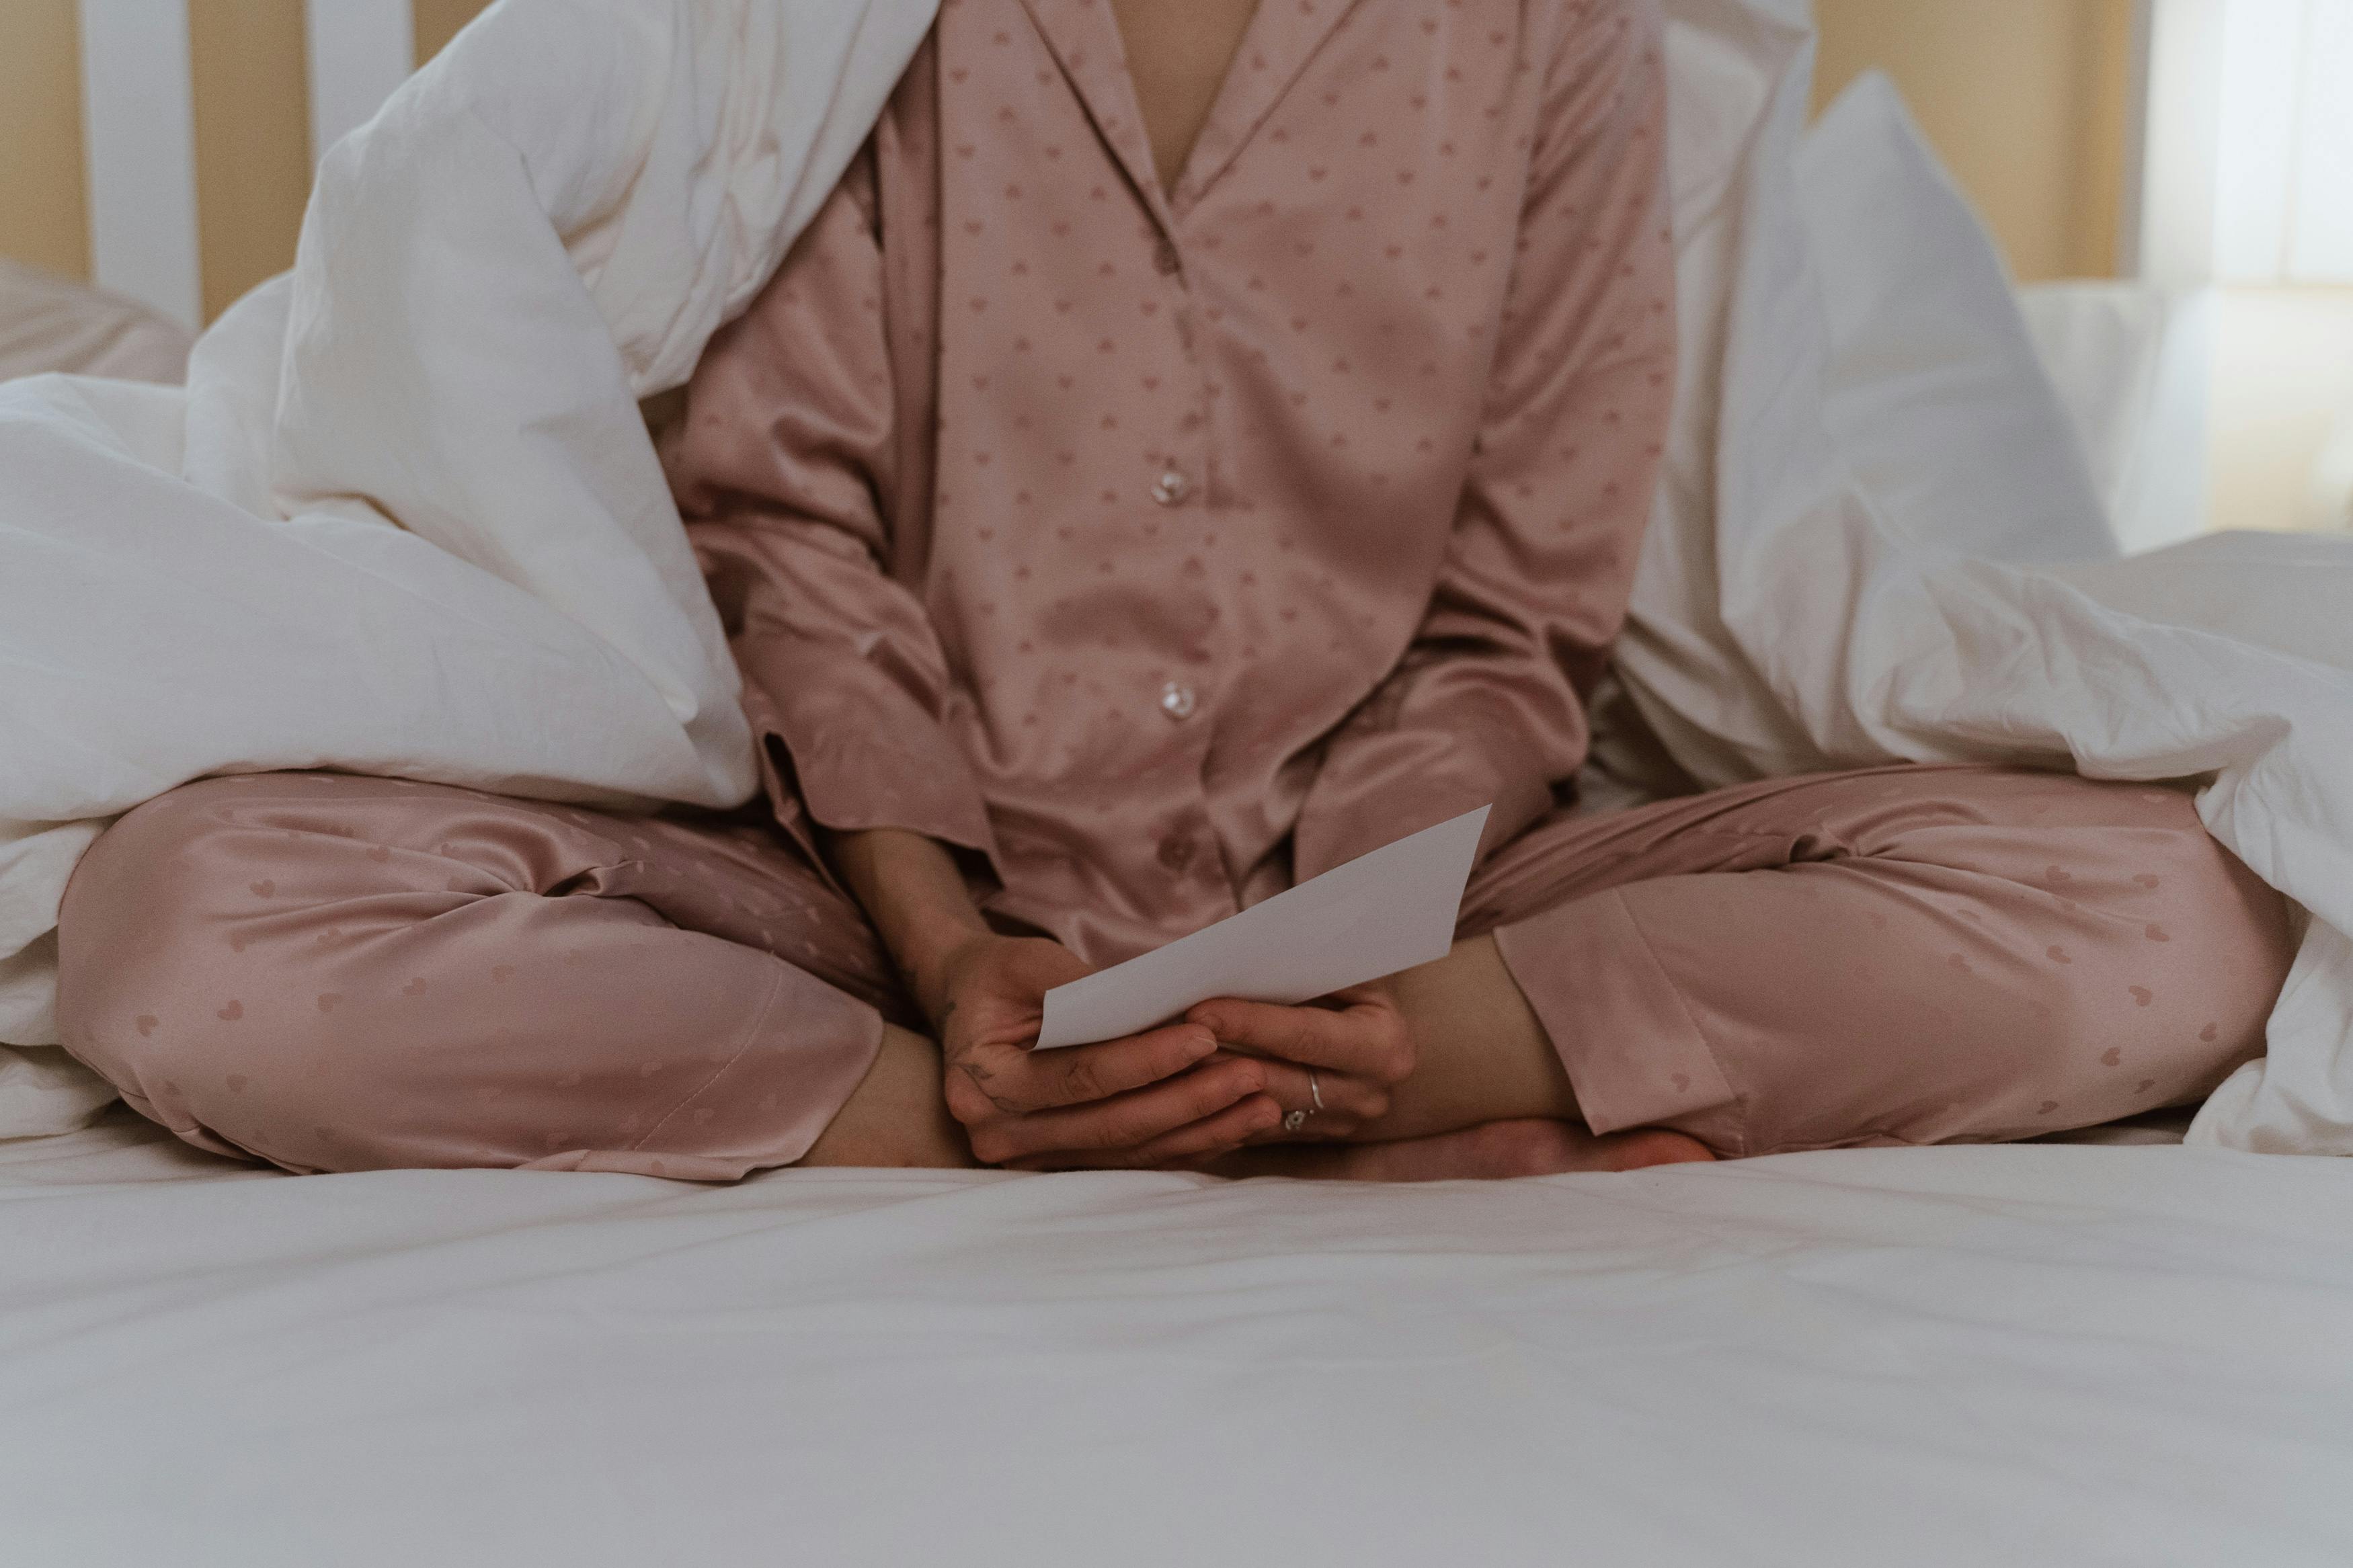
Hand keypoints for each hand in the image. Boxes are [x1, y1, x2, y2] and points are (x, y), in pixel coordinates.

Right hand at [931, 934, 1283, 1169]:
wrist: (968, 1004)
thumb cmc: (998, 976)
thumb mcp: (1026, 963)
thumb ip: (1083, 987)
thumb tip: (1163, 1007)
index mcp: (981, 1085)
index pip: (1080, 1077)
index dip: (1146, 1060)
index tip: (1205, 1037)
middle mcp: (1000, 1136)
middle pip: (1112, 1125)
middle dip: (1189, 1100)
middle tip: (1253, 1075)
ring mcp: (1031, 1160)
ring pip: (1131, 1152)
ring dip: (1202, 1129)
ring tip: (1263, 1103)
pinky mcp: (1064, 1165)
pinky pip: (1135, 1161)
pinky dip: (1189, 1142)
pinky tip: (1237, 1125)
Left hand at [1186, 981, 1416, 1141]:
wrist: (1380, 1037)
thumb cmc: (1354, 986)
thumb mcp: (1347, 970)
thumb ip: (1306, 968)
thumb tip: (1235, 957)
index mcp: (1383, 1045)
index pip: (1304, 1035)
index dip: (1249, 1023)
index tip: (1198, 1009)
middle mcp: (1368, 1094)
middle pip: (1278, 1080)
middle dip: (1218, 1059)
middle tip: (1166, 1040)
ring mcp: (1342, 1124)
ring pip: (1261, 1111)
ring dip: (1211, 1089)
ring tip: (1166, 1063)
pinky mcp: (1315, 1142)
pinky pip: (1257, 1131)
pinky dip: (1220, 1110)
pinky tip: (1182, 1089)